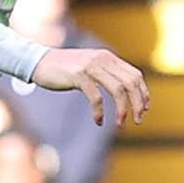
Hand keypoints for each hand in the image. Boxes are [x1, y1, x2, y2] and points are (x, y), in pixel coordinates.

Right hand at [37, 42, 153, 129]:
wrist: (39, 62)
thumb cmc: (65, 69)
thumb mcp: (90, 67)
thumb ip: (106, 74)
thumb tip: (123, 90)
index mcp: (108, 58)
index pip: (135, 75)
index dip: (143, 93)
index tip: (144, 109)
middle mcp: (103, 59)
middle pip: (130, 82)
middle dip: (137, 103)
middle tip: (137, 120)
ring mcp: (91, 66)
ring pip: (117, 89)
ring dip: (122, 109)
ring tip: (121, 124)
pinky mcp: (78, 76)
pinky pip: (96, 97)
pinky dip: (99, 111)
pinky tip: (98, 121)